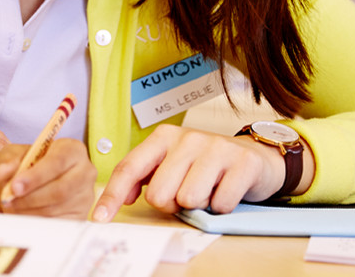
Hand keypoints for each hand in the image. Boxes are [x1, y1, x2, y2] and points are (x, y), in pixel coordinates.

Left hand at [0, 138, 96, 218]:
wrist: (35, 177)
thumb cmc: (28, 161)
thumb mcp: (16, 153)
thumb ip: (8, 160)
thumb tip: (1, 173)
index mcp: (73, 149)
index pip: (57, 163)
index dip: (35, 176)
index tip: (14, 186)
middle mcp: (85, 172)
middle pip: (60, 189)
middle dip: (31, 197)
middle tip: (8, 200)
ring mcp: (85, 196)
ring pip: (56, 208)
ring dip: (29, 210)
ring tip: (11, 206)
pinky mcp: (80, 215)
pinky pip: (57, 223)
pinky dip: (36, 221)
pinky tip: (22, 214)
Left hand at [92, 124, 289, 221]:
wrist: (255, 157)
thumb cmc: (205, 164)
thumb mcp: (172, 163)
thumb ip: (146, 177)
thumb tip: (122, 199)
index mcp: (163, 137)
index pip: (129, 168)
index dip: (112, 195)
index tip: (100, 218)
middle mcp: (187, 138)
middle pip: (158, 194)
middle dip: (170, 204)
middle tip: (184, 194)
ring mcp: (216, 149)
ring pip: (188, 200)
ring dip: (197, 205)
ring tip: (207, 190)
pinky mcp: (242, 163)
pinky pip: (219, 204)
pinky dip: (221, 207)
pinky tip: (225, 190)